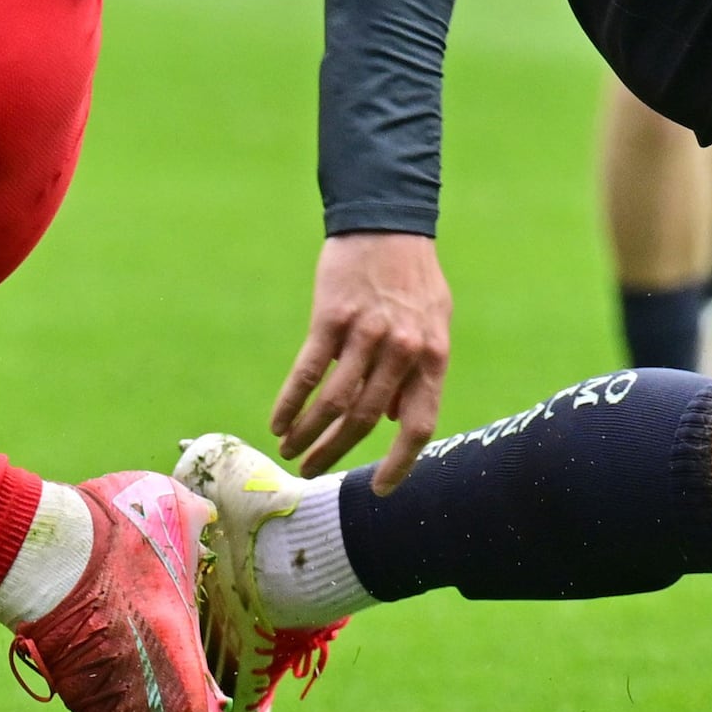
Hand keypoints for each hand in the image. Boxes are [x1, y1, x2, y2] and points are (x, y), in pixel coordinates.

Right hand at [275, 231, 451, 477]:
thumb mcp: (433, 324)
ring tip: (290, 451)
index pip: (419, 426)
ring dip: (309, 434)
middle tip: (312, 472)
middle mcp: (402, 351)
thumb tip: (396, 419)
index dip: (401, 463)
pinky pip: (309, 371)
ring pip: (336, 402)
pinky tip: (278, 422)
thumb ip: (418, 372)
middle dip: (337, 452)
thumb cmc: (412, 277)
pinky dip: (292, 402)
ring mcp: (366, 334)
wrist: (386, 222)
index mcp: (432, 358)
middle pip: (368, 420)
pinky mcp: (331, 318)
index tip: (380, 489)